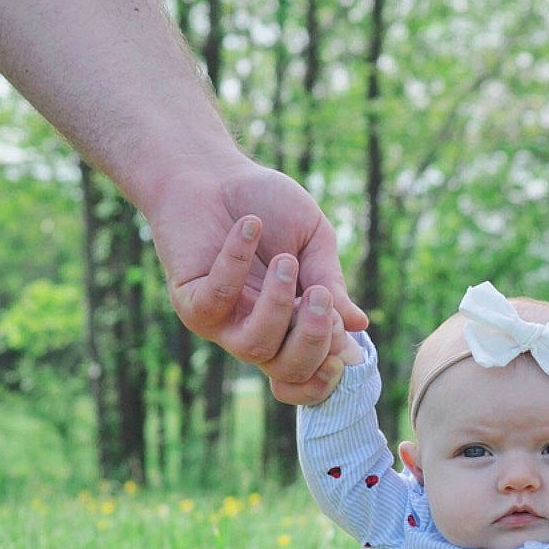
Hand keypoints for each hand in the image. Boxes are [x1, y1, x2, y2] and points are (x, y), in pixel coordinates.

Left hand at [144, 157, 371, 399]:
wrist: (211, 173)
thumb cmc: (267, 206)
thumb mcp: (313, 239)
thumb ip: (331, 281)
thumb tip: (358, 325)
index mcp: (292, 325)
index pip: (312, 375)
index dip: (331, 363)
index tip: (341, 326)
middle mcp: (258, 332)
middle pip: (289, 372)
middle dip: (313, 340)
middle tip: (319, 296)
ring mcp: (223, 323)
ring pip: (255, 347)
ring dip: (278, 306)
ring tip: (286, 260)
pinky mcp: (191, 302)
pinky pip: (219, 300)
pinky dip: (236, 264)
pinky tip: (249, 225)